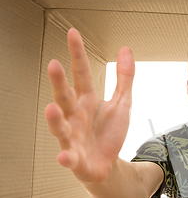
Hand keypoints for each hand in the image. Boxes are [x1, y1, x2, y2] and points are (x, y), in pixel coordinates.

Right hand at [45, 28, 134, 184]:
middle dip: (58, 82)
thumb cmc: (109, 133)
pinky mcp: (76, 159)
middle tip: (54, 65)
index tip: (73, 33)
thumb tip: (126, 49)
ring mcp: (72, 137)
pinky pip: (69, 158)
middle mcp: (75, 115)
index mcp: (86, 100)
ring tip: (51, 109)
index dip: (78, 54)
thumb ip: (124, 77)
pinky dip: (66, 157)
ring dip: (55, 119)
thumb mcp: (122, 103)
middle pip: (65, 96)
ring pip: (60, 127)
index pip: (81, 73)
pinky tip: (64, 156)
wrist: (107, 164)